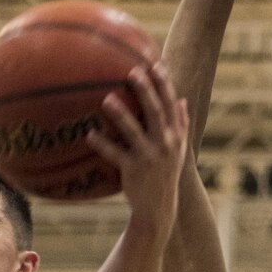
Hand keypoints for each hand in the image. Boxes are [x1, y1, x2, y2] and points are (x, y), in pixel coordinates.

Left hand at [93, 62, 188, 218]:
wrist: (159, 207)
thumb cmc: (165, 174)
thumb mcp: (179, 150)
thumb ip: (181, 125)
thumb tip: (182, 100)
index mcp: (175, 136)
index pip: (171, 105)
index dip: (165, 84)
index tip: (156, 64)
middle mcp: (165, 144)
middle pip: (156, 112)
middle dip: (145, 90)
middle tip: (132, 72)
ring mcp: (149, 157)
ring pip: (134, 131)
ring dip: (120, 114)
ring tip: (106, 99)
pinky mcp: (133, 170)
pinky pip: (115, 154)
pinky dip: (102, 144)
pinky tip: (89, 134)